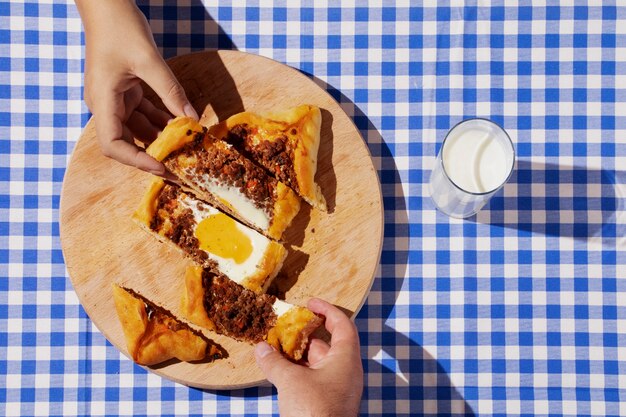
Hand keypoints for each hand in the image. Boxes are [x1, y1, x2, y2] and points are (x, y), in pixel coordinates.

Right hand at [76, 0, 197, 174]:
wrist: (107, 6)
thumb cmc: (120, 28)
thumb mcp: (149, 60)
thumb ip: (171, 91)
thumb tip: (193, 120)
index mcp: (103, 101)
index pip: (113, 144)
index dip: (136, 160)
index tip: (162, 166)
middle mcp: (106, 106)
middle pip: (127, 142)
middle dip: (153, 155)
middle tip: (180, 167)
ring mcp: (116, 100)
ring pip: (140, 129)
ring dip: (162, 138)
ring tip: (188, 147)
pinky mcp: (127, 92)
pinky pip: (146, 114)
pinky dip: (163, 121)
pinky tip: (184, 125)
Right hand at [255, 298, 362, 416]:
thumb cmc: (314, 411)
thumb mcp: (290, 381)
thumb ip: (275, 362)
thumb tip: (261, 348)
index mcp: (345, 359)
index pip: (342, 325)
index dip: (327, 310)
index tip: (310, 303)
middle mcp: (345, 371)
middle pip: (327, 344)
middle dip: (304, 334)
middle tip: (283, 327)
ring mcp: (338, 389)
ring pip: (318, 364)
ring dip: (298, 355)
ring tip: (274, 347)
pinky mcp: (328, 403)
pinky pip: (314, 379)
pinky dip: (298, 372)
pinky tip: (279, 371)